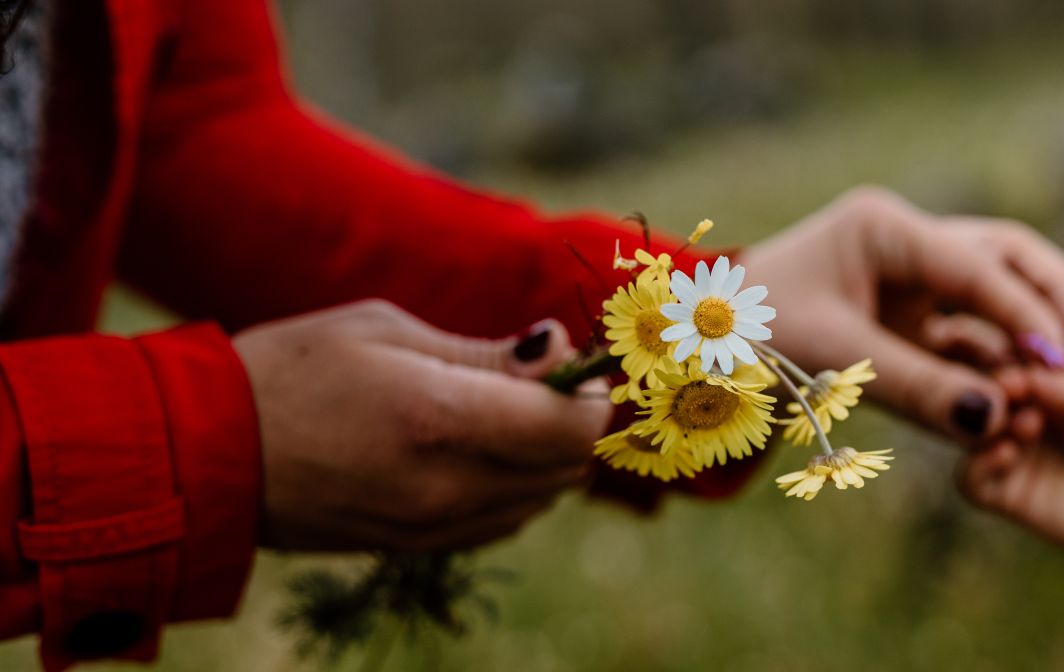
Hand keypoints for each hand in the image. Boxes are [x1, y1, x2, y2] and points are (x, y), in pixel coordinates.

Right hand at [234, 299, 611, 551]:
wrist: (209, 454)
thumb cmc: (293, 369)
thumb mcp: (388, 332)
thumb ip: (485, 353)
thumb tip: (559, 349)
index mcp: (441, 419)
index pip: (571, 428)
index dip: (588, 394)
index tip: (572, 364)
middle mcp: (448, 486)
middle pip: (567, 468)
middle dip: (571, 421)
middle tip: (540, 378)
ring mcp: (434, 527)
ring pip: (541, 499)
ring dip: (544, 455)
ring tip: (500, 408)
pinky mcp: (418, 547)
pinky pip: (503, 521)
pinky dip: (513, 485)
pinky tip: (474, 447)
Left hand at [739, 186, 1063, 439]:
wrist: (698, 350)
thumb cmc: (750, 341)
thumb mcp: (833, 363)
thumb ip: (917, 389)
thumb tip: (994, 422)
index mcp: (883, 229)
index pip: (975, 265)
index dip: (1025, 313)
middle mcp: (903, 240)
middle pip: (1002, 255)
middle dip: (1049, 295)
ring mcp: (907, 274)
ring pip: (993, 285)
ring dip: (1030, 322)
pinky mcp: (906, 311)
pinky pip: (967, 325)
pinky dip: (996, 351)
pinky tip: (1021, 386)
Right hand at [958, 370, 1063, 617]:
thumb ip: (1063, 390)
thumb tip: (1023, 372)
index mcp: (1034, 390)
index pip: (1002, 365)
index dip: (1007, 362)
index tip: (1022, 365)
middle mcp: (1011, 419)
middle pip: (977, 395)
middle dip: (994, 390)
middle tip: (1015, 391)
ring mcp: (1003, 455)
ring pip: (967, 434)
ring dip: (990, 424)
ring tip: (1028, 424)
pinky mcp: (1001, 495)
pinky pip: (970, 479)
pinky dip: (980, 463)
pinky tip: (1008, 452)